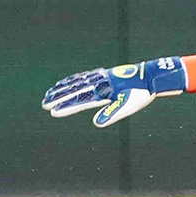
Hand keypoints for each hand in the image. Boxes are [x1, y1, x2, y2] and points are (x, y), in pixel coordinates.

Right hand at [42, 57, 188, 126]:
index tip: (53, 111)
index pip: (80, 100)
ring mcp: (101, 77)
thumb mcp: (128, 105)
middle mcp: (99, 82)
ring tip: (49, 93)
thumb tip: (97, 123)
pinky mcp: (104, 74)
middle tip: (44, 104)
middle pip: (74, 90)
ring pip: (77, 82)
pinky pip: (84, 76)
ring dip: (62, 88)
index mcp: (103, 91)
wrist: (151, 75)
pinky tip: (67, 82)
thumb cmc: (141, 93)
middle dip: (59, 97)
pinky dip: (73, 80)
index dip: (66, 106)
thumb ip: (112, 113)